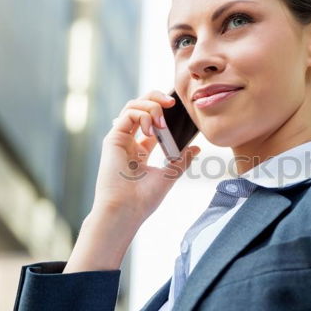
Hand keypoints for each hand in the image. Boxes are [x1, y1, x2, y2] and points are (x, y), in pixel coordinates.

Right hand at [91, 89, 199, 223]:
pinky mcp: (113, 139)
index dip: (164, 111)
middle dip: (156, 99)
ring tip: (163, 121)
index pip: (152, 121)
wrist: (126, 211)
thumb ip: (181, 160)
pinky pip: (128, 114)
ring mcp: (120, 139)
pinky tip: (153, 129)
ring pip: (132, 106)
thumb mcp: (169, 175)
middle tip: (173, 102)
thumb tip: (197, 148)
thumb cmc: (143, 199)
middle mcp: (129, 142)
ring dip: (151, 106)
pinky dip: (143, 115)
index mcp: (141, 150)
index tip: (179, 109)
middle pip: (140, 108)